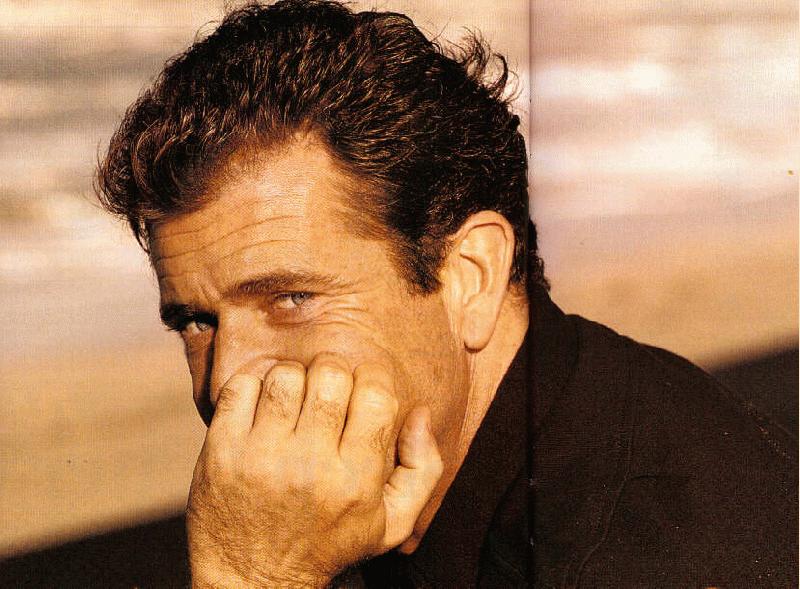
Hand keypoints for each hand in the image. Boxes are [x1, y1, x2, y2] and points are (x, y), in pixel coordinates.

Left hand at [186, 354, 443, 587]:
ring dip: (294, 378)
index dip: (373, 379)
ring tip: (294, 399)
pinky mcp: (222, 450)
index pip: (376, 395)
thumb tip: (420, 413)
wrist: (253, 580)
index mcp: (356, 480)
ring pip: (286, 375)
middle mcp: (310, 465)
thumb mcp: (391, 524)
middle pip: (330, 375)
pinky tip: (263, 404)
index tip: (363, 387)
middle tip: (327, 391)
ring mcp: (261, 456)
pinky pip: (241, 386)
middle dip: (333, 373)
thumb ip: (423, 469)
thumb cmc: (328, 544)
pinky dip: (254, 383)